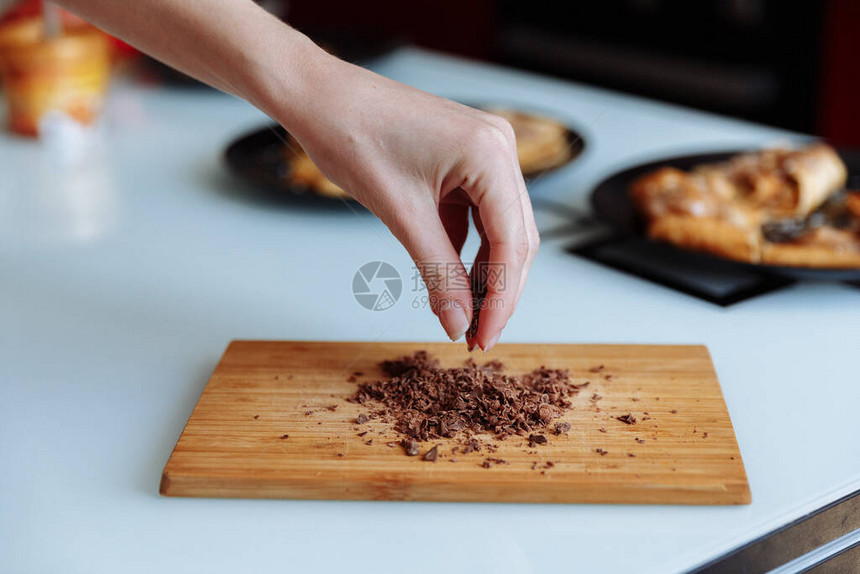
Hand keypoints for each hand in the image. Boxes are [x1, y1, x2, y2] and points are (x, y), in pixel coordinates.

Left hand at [281, 54, 538, 350]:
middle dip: (498, 290)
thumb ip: (437, 272)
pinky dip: (466, 249)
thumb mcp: (400, 214)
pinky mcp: (465, 159)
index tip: (484, 337)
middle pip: (515, 237)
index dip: (502, 299)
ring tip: (465, 315)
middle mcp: (499, 147)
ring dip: (484, 273)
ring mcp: (484, 151)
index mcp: (489, 154)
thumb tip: (459, 322)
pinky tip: (452, 280)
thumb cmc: (351, 135)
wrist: (318, 97)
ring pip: (500, 228)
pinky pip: (477, 214)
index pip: (513, 242)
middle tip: (477, 335)